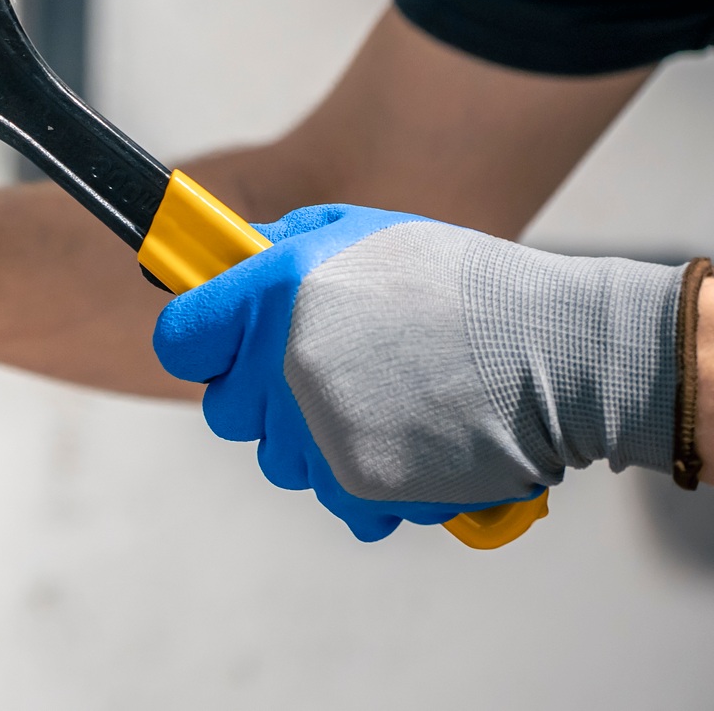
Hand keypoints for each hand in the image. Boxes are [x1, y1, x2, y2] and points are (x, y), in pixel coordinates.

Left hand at [152, 204, 685, 539]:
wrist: (555, 351)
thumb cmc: (459, 286)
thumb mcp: (358, 232)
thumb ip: (277, 247)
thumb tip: (221, 261)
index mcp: (272, 291)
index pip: (178, 338)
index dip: (203, 342)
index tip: (225, 344)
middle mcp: (281, 362)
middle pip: (224, 410)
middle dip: (262, 398)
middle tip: (326, 374)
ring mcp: (316, 428)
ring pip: (279, 460)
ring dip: (315, 442)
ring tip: (385, 403)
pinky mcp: (357, 484)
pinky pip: (332, 501)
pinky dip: (364, 485)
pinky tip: (408, 444)